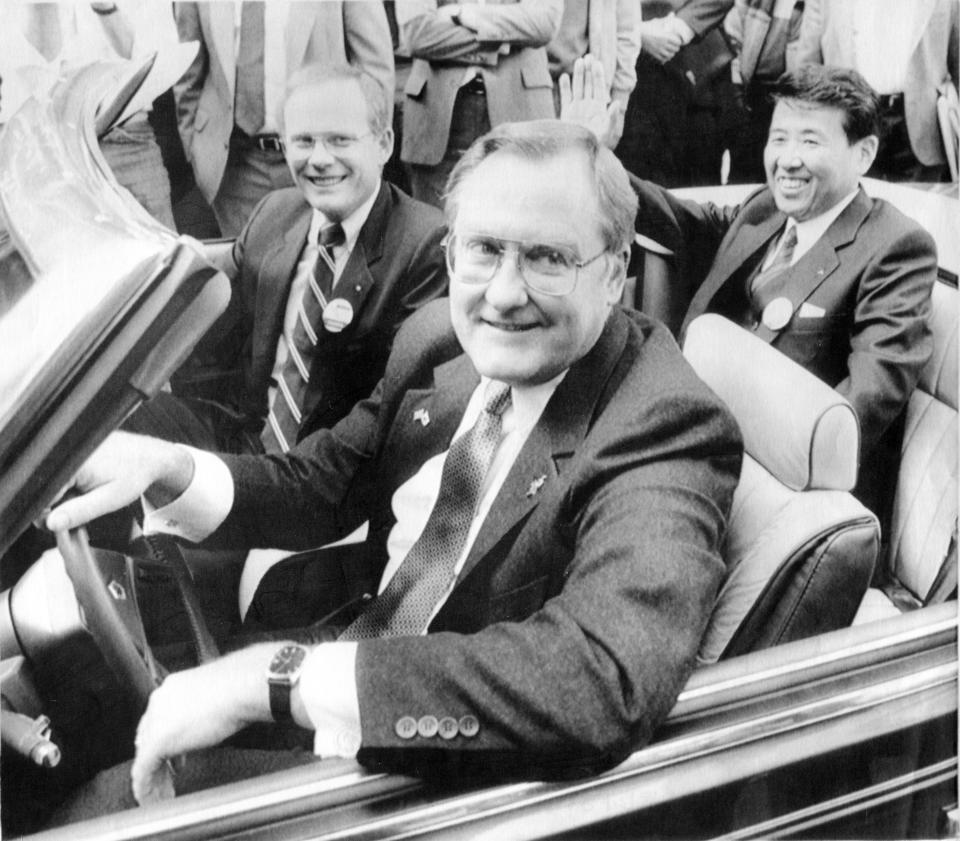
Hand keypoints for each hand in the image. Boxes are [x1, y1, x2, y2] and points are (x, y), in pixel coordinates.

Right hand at [44, 431, 193, 531]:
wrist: (150, 456)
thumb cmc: (135, 475)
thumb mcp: (110, 499)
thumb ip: (79, 512)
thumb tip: (51, 524)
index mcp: (71, 463)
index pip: (42, 496)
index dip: (50, 514)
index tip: (68, 521)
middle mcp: (65, 452)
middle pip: (45, 490)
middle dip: (58, 506)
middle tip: (84, 508)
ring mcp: (68, 450)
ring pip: (52, 485)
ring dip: (65, 496)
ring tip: (89, 495)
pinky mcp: (72, 452)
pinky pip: (61, 476)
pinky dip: (70, 487)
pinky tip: (86, 487)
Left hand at [131, 644, 278, 803]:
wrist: (238, 687)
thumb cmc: (238, 687)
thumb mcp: (217, 695)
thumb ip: (205, 708)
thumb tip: (215, 719)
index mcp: (172, 688)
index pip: (158, 719)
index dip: (164, 740)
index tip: (173, 756)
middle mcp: (159, 702)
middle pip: (147, 737)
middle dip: (158, 759)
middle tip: (166, 776)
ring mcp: (156, 721)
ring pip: (145, 756)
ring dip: (155, 776)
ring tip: (163, 792)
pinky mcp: (157, 742)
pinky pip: (143, 772)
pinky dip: (147, 788)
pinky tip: (155, 799)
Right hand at [559, 56, 623, 149]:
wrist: (581, 154)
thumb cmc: (596, 144)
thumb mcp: (606, 131)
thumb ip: (611, 117)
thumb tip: (616, 103)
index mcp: (598, 107)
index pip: (598, 87)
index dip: (598, 75)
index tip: (597, 63)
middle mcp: (588, 105)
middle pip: (588, 84)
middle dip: (588, 71)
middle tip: (588, 57)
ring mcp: (577, 108)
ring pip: (577, 88)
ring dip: (578, 75)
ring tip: (579, 62)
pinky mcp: (566, 113)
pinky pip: (565, 97)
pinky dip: (564, 88)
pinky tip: (564, 77)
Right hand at [640, 17, 683, 64]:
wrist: (638, 35)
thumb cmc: (648, 27)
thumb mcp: (657, 22)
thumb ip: (666, 19)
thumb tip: (672, 14)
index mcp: (666, 36)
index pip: (678, 42)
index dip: (679, 42)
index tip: (679, 41)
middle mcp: (664, 44)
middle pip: (675, 49)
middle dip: (676, 48)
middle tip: (675, 47)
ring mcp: (659, 50)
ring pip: (670, 55)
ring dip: (671, 54)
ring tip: (671, 52)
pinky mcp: (654, 54)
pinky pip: (663, 59)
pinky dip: (665, 59)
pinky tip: (665, 57)